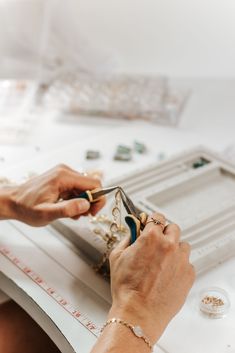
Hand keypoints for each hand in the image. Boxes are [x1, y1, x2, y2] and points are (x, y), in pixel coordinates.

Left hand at [6, 164, 104, 225]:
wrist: (14, 201)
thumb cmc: (26, 207)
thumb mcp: (46, 213)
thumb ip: (67, 209)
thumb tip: (86, 205)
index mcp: (64, 176)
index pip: (94, 183)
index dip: (98, 199)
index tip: (92, 213)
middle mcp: (65, 171)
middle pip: (91, 185)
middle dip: (90, 202)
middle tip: (81, 216)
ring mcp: (64, 174)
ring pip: (85, 188)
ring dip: (83, 202)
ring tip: (72, 214)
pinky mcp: (62, 179)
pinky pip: (77, 189)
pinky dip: (77, 200)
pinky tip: (68, 208)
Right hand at [108, 213, 194, 343]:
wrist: (138, 313)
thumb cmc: (126, 288)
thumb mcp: (117, 257)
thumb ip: (127, 239)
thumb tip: (132, 231)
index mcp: (151, 237)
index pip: (157, 217)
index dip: (153, 222)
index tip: (152, 225)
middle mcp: (169, 245)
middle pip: (173, 228)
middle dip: (165, 233)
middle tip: (157, 244)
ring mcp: (181, 260)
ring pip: (183, 245)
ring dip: (174, 249)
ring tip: (163, 262)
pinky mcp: (189, 274)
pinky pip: (187, 263)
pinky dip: (179, 266)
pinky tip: (168, 276)